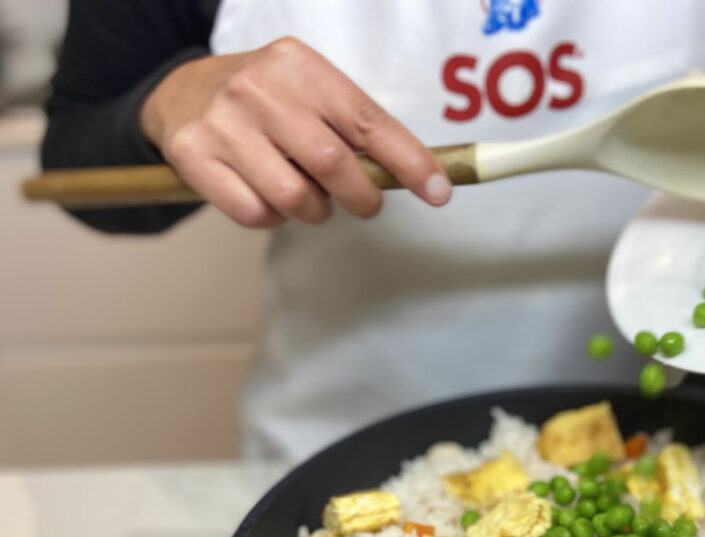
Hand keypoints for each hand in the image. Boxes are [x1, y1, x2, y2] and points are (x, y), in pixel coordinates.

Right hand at [140, 37, 451, 226]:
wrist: (181, 92)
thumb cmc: (266, 103)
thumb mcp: (309, 93)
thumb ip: (354, 128)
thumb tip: (416, 176)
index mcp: (299, 65)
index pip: (368, 121)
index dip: (409, 162)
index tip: (439, 193)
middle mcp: (259, 87)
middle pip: (333, 164)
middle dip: (361, 197)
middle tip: (365, 205)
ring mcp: (223, 122)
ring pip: (294, 197)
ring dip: (315, 212)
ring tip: (310, 198)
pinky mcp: (194, 155)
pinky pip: (255, 213)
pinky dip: (273, 218)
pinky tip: (269, 199)